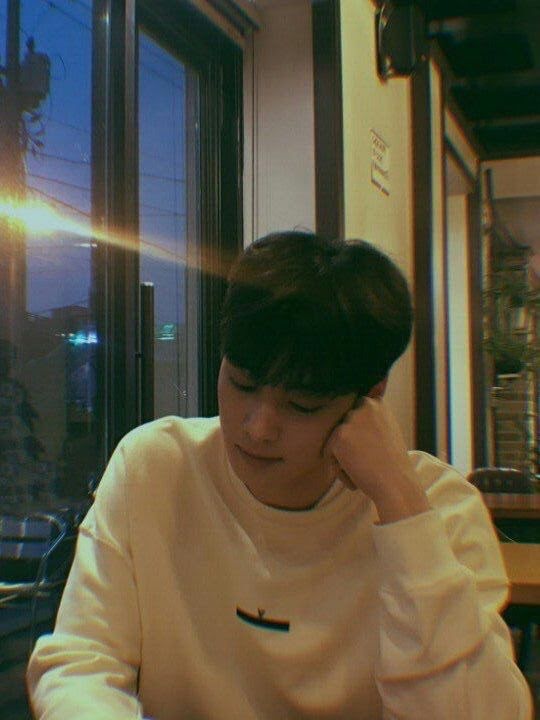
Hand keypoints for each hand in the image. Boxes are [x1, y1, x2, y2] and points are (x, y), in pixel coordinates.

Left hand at [324, 397, 429, 522]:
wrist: (397, 484)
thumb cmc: (393, 463)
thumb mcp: (387, 431)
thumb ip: (372, 418)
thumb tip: (369, 397)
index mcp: (376, 403)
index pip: (353, 416)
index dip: (359, 438)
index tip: (373, 451)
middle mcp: (363, 405)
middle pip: (342, 428)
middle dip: (350, 447)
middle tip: (371, 461)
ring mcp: (350, 420)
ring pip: (335, 441)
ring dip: (344, 458)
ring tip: (365, 468)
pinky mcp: (338, 436)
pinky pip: (329, 454)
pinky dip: (339, 469)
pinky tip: (357, 474)